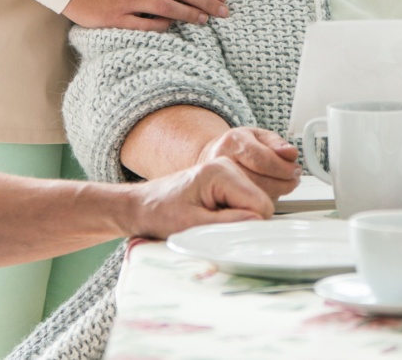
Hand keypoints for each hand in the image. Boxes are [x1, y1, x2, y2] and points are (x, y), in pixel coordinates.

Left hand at [125, 158, 273, 238]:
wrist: (141, 206)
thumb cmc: (159, 213)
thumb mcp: (192, 225)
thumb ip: (228, 224)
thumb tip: (259, 222)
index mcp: (221, 172)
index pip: (260, 203)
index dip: (248, 225)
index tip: (225, 234)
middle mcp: (228, 167)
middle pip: (260, 203)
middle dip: (242, 222)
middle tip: (212, 227)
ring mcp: (229, 173)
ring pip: (255, 205)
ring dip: (237, 220)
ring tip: (209, 221)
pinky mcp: (227, 183)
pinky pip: (245, 205)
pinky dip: (233, 217)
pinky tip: (213, 218)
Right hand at [199, 126, 301, 199]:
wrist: (211, 155)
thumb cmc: (238, 145)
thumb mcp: (258, 135)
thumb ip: (276, 143)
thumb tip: (290, 153)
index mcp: (234, 142)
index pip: (262, 159)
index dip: (282, 167)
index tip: (295, 170)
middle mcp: (223, 161)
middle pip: (258, 179)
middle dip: (282, 182)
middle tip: (293, 180)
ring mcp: (219, 181)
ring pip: (252, 195)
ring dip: (275, 193)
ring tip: (284, 185)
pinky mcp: (220, 197)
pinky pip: (246, 204)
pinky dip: (262, 201)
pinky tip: (268, 192)